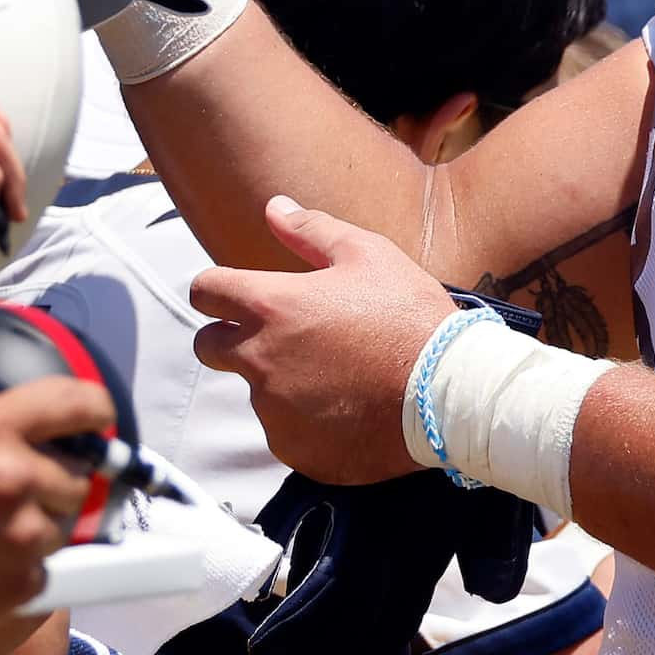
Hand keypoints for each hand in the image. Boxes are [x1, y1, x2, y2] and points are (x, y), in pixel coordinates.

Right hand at [0, 380, 109, 640]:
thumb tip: (27, 427)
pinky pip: (44, 569)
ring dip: (38, 525)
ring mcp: (21, 536)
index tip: (98, 418)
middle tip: (14, 492)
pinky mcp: (20, 584)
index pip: (75, 402)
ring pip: (61, 525)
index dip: (96, 409)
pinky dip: (21, 567)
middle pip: (77, 475)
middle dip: (53, 481)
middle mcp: (15, 477)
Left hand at [191, 196, 451, 485]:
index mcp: (271, 307)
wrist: (449, 394)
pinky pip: (283, 431)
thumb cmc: (409, 316)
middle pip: (208, 346)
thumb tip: (273, 207)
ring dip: (278, 381)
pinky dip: (303, 422)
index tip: (230, 294)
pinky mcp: (293, 448)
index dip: (215, 288)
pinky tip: (343, 410)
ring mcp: (274, 409)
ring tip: (334, 376)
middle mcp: (260, 359)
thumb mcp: (367, 254)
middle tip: (276, 336)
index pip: (206, 291)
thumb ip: (311, 229)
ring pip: (254, 391)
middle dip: (228, 337)